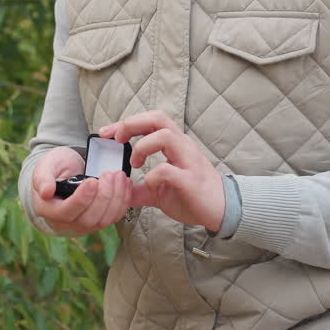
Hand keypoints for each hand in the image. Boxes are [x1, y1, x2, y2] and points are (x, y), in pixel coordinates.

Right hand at [30, 146, 132, 233]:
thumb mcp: (45, 166)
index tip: (92, 181)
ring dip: (116, 198)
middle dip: (103, 197)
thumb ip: (42, 177)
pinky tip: (126, 183)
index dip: (82, 199)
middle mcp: (66, 222)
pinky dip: (123, 201)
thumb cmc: (54, 168)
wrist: (66, 172)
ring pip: (104, 220)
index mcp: (48, 209)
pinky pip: (114, 217)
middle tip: (109, 174)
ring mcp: (84, 224)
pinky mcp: (99, 221)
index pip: (66, 212)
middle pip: (88, 219)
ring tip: (119, 176)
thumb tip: (45, 192)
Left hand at [100, 110, 223, 231]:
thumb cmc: (193, 196)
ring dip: (143, 147)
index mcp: (176, 145)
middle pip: (158, 118)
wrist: (223, 211)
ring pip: (165, 136)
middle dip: (132, 124)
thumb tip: (119, 190)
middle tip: (117, 139)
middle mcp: (183, 147)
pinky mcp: (191, 181)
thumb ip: (140, 189)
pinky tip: (149, 185)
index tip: (106, 133)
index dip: (127, 122)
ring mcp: (189, 162)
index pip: (151, 120)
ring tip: (135, 163)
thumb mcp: (160, 191)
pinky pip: (168, 170)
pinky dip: (152, 176)